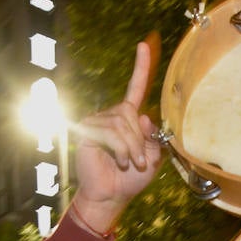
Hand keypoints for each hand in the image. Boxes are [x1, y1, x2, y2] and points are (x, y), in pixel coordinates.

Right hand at [70, 37, 161, 234]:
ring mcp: (98, 122)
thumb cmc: (131, 178)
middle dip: (140, 140)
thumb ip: (153, 137)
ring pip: (122, 124)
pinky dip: (120, 150)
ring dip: (131, 148)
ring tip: (129, 163)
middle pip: (131, 114)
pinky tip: (119, 161)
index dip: (140, 67)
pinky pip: (110, 133)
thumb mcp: (153, 157)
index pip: (135, 88)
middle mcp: (112, 115)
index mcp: (129, 118)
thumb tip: (143, 116)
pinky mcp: (87, 131)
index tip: (143, 45)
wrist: (112, 195)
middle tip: (140, 161)